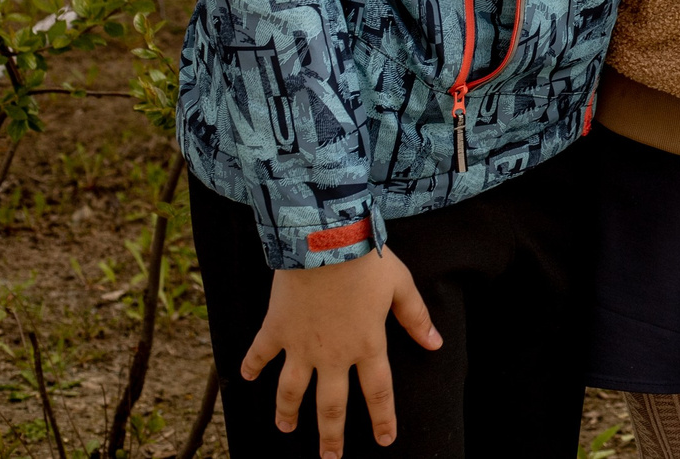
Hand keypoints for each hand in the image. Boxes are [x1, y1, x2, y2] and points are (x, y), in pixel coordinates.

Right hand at [241, 247, 441, 457]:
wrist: (325, 241)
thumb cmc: (366, 261)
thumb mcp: (401, 286)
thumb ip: (416, 318)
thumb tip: (436, 343)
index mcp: (367, 345)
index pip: (378, 392)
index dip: (382, 419)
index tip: (385, 440)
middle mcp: (333, 354)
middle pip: (331, 405)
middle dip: (331, 435)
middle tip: (329, 457)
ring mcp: (301, 345)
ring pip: (291, 391)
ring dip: (287, 412)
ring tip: (285, 428)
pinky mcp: (276, 329)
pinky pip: (260, 353)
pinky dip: (250, 366)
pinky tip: (244, 378)